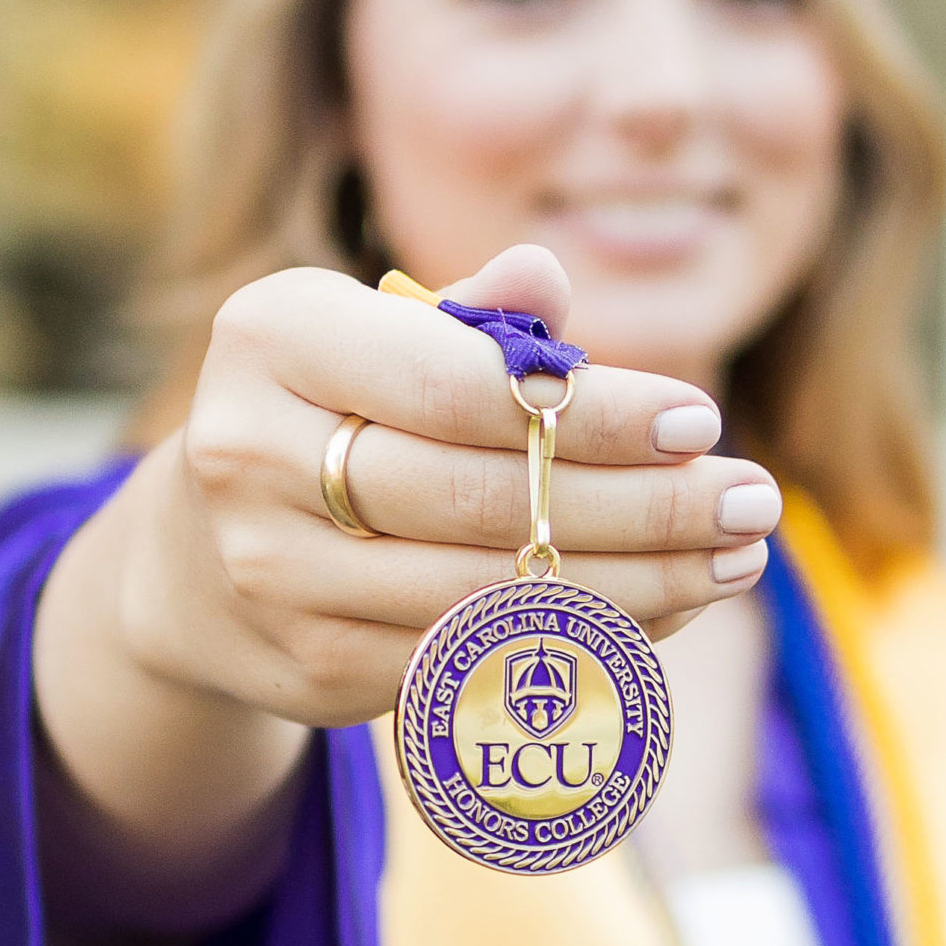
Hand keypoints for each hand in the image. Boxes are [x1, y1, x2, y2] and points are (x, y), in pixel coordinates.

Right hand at [119, 244, 780, 730]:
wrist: (193, 559)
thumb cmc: (329, 414)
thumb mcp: (379, 336)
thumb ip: (471, 318)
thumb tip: (550, 278)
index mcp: (272, 336)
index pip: (458, 388)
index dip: (592, 412)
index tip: (701, 422)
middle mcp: (249, 454)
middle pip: (485, 498)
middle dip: (643, 506)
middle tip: (752, 501)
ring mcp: (272, 573)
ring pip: (489, 594)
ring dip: (638, 585)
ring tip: (734, 560)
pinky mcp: (308, 667)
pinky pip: (473, 659)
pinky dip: (581, 640)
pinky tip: (662, 610)